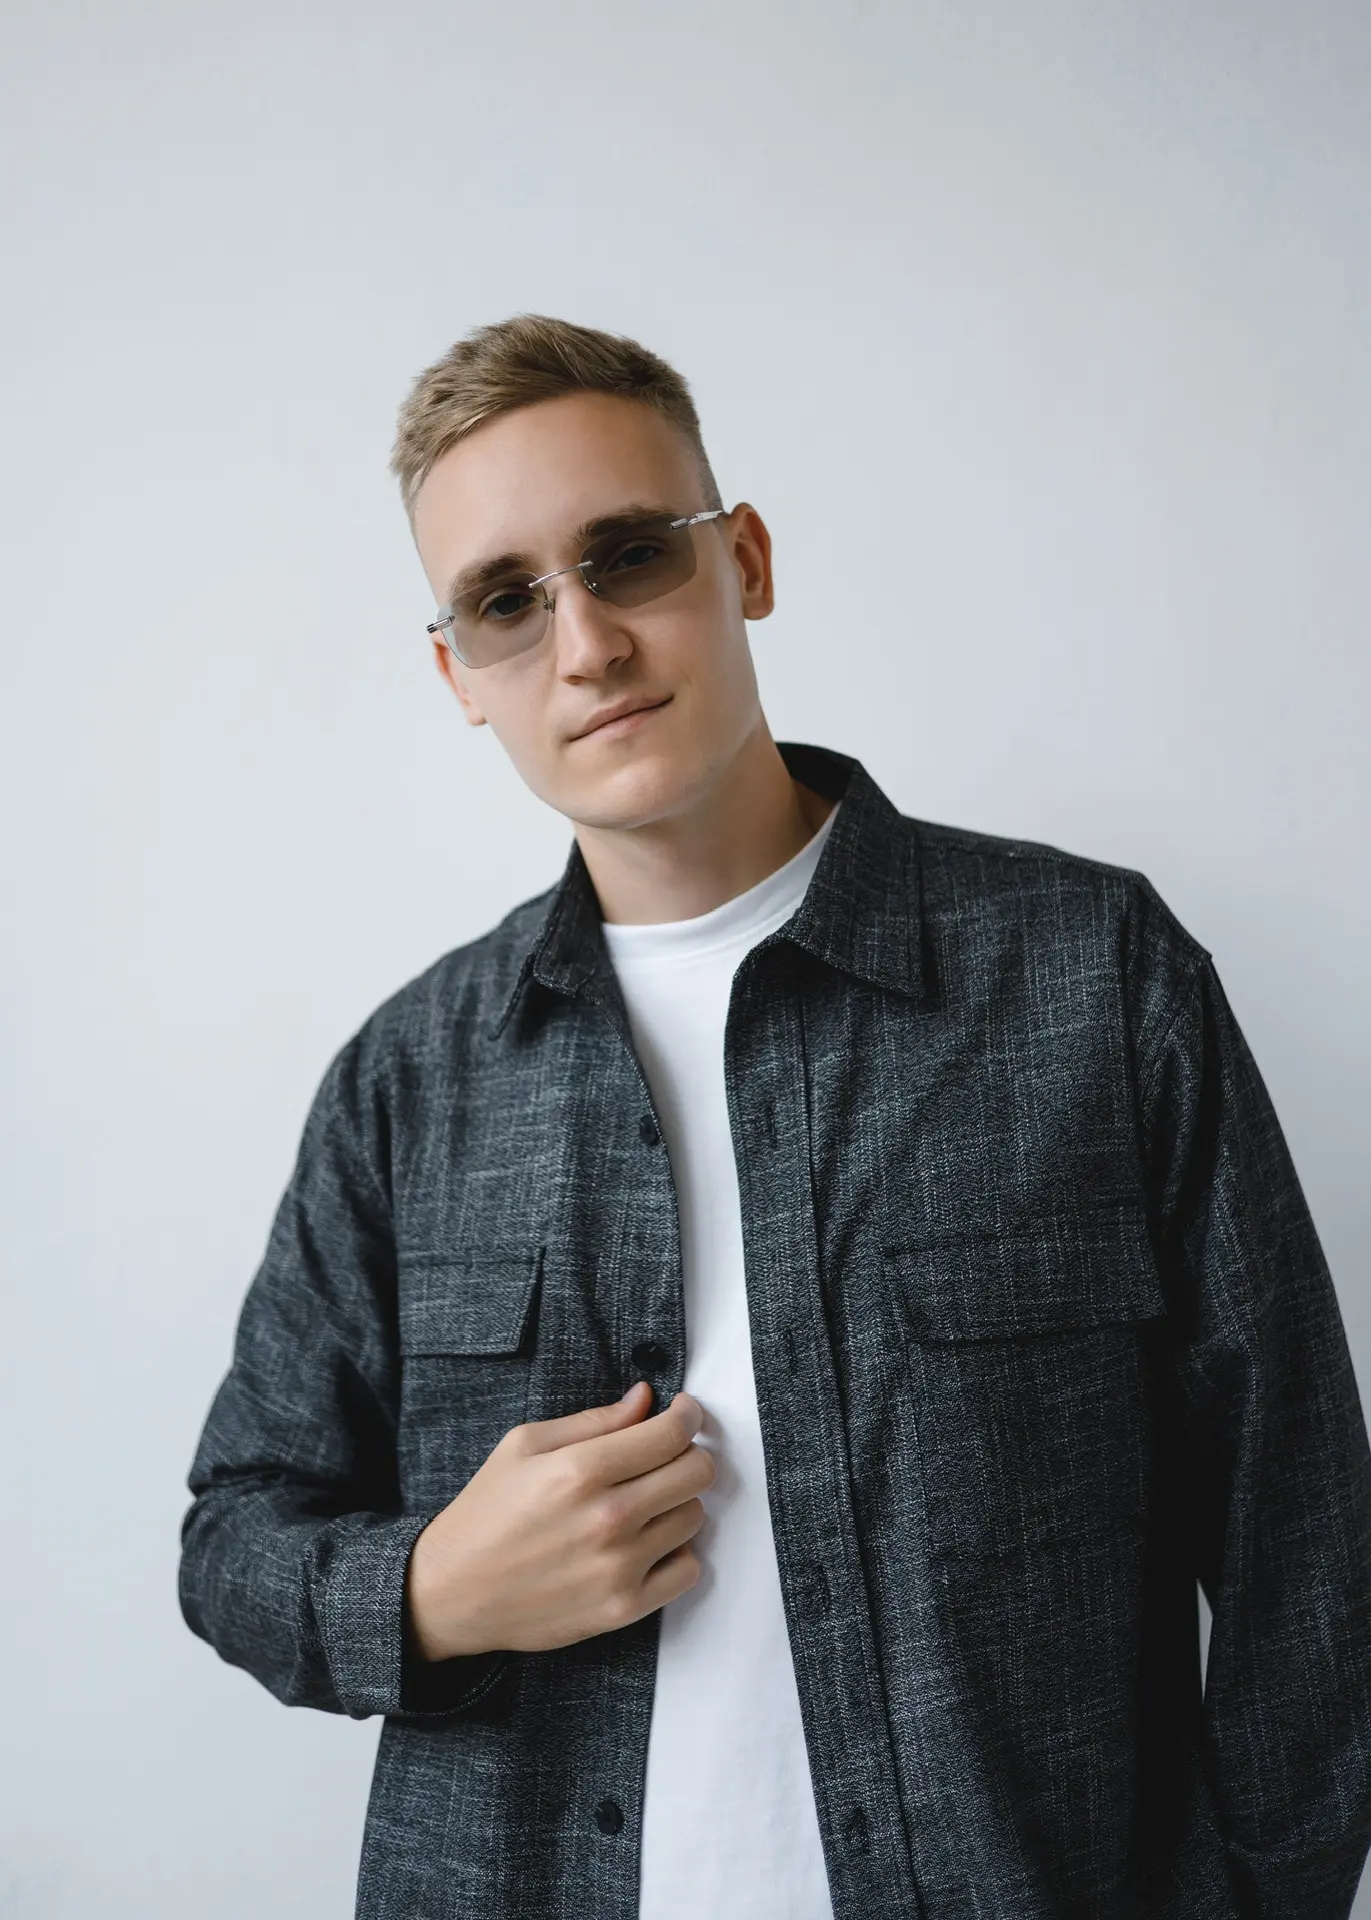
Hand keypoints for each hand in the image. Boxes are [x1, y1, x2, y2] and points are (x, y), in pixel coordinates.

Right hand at [404, 1381, 713, 1659]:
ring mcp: (618, 1568)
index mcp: (581, 1470)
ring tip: (644, 1502)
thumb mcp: (524, 1445)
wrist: (451, 1592)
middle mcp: (607, 1518)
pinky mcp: (622, 1608)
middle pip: (697, 1473)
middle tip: (665, 1455)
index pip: (672, 1434)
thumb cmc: (485, 1512)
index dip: (688, 1415)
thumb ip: (594, 1420)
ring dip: (678, 1503)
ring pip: (694, 1518)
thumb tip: (645, 1399)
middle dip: (688, 1454)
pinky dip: (676, 1553)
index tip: (684, 1413)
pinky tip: (647, 1543)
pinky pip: (687, 1570)